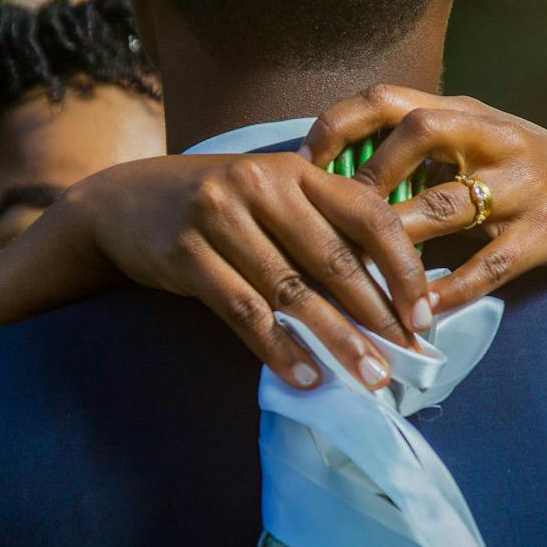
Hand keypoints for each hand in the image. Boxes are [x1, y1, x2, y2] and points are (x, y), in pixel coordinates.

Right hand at [68, 152, 437, 391]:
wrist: (121, 201)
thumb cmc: (213, 207)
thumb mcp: (268, 197)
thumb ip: (319, 227)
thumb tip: (388, 291)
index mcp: (294, 170)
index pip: (366, 213)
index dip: (402, 266)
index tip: (424, 314)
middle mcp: (260, 184)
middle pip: (333, 258)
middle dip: (376, 314)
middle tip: (406, 359)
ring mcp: (219, 216)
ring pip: (291, 289)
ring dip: (335, 339)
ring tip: (367, 376)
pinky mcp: (185, 252)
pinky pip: (243, 310)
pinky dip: (277, 347)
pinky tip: (305, 376)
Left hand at [299, 85, 546, 312]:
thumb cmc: (520, 172)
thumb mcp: (473, 141)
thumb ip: (413, 148)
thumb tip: (329, 174)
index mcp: (464, 113)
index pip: (387, 99)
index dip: (337, 126)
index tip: (301, 165)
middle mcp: (492, 138)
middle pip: (418, 133)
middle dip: (368, 177)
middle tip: (331, 220)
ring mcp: (522, 184)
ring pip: (447, 205)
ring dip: (396, 242)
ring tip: (357, 275)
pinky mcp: (545, 234)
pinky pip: (489, 265)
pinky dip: (450, 290)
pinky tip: (418, 311)